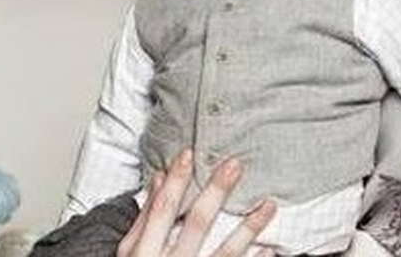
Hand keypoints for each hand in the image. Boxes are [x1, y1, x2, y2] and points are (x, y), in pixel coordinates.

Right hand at [117, 148, 277, 256]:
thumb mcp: (131, 252)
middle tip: (235, 165)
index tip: (190, 154)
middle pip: (197, 223)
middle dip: (216, 192)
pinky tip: (269, 249)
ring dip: (249, 228)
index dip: (175, 182)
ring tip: (269, 205)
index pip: (162, 211)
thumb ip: (145, 219)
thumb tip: (158, 178)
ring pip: (226, 252)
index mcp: (146, 252)